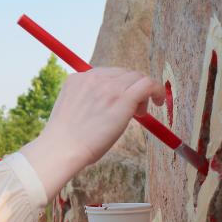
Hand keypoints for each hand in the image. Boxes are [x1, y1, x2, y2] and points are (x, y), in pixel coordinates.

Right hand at [24, 67, 165, 174]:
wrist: (62, 149)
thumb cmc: (65, 141)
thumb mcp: (72, 112)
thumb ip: (88, 103)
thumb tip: (107, 110)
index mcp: (77, 79)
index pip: (106, 73)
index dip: (118, 86)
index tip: (120, 101)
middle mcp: (93, 77)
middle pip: (124, 73)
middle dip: (131, 88)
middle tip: (134, 111)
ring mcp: (108, 86)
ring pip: (137, 77)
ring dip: (143, 92)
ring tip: (140, 113)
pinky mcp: (122, 97)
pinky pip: (148, 84)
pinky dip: (157, 90)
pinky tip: (159, 102)